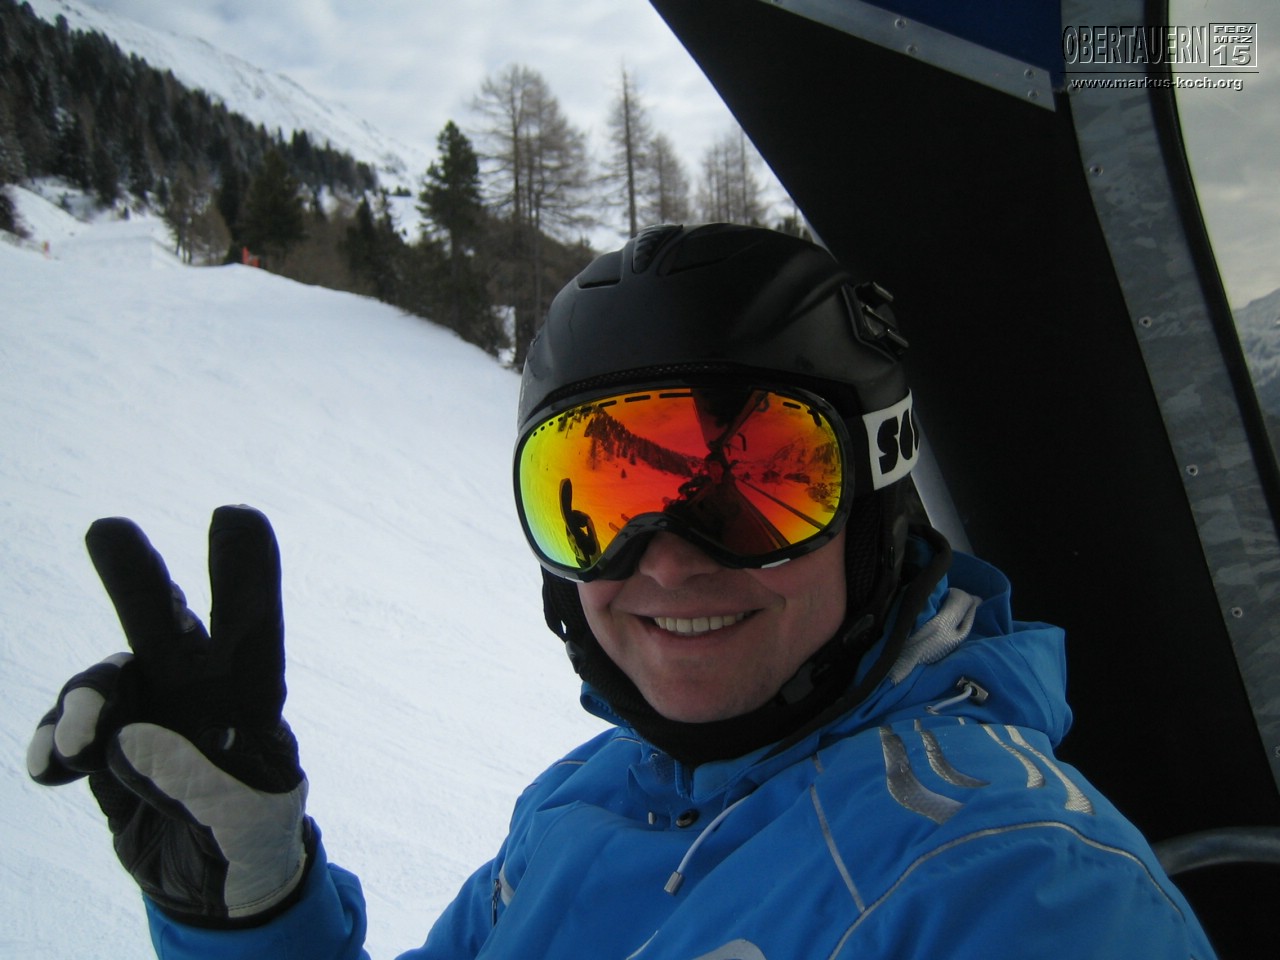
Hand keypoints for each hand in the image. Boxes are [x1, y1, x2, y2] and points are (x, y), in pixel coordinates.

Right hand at [27, 506, 311, 925]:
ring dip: (86, 698)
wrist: (216, 885)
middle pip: (166, 625)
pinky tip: (50, 768)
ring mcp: (150, 715)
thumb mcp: (250, 823)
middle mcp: (199, 693)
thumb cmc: (253, 841)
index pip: (254, 627)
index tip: (237, 516)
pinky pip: (67, 730)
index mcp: (252, 700)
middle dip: (137, 577)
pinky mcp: (108, 750)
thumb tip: (133, 735)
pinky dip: (50, 741)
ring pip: (108, 678)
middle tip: (106, 529)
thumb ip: (200, 782)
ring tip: (74, 741)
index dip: (247, 574)